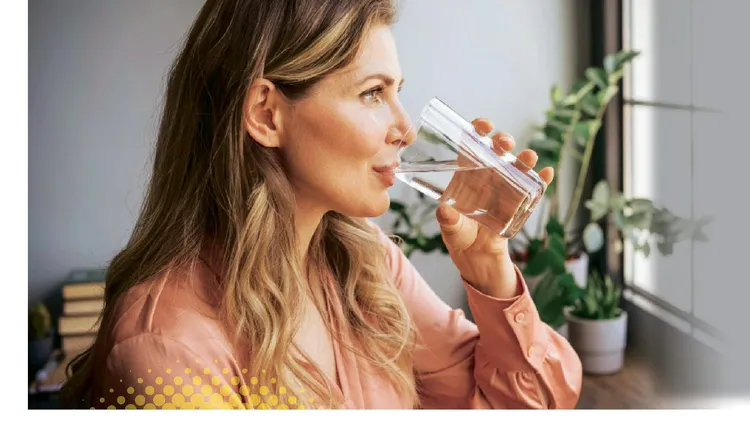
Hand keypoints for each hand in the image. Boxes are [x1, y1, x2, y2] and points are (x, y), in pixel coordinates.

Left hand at [436, 118, 554, 298]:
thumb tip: (444, 211)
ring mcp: (506, 188)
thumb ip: (448, 221)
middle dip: (503, 142)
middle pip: (497, 152)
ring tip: (528, 156)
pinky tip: (547, 173)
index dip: (478, 131)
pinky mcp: (520, 203)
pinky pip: (533, 188)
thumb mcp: (451, 229)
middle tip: (504, 142)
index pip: (472, 146)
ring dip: (524, 158)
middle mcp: (488, 177)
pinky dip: (542, 180)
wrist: (477, 257)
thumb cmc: (459, 237)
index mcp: (467, 175)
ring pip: (517, 167)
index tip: (483, 125)